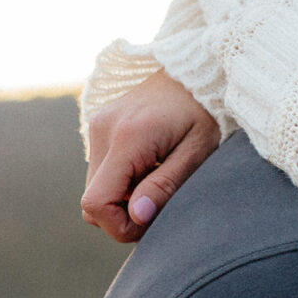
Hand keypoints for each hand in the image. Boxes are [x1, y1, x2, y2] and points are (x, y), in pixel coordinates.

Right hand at [82, 72, 221, 242]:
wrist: (196, 71)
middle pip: (92, 202)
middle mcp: (103, 130)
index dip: (120, 226)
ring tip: (158, 180)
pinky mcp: (99, 125)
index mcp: (128, 138)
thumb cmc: (205, 113)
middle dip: (123, 215)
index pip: (96, 203)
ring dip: (123, 198)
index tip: (152, 222)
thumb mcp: (197, 153)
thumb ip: (165, 186)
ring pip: (95, 188)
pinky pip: (100, 171)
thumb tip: (136, 217)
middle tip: (161, 203)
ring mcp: (97, 125)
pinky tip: (149, 168)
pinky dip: (121, 181)